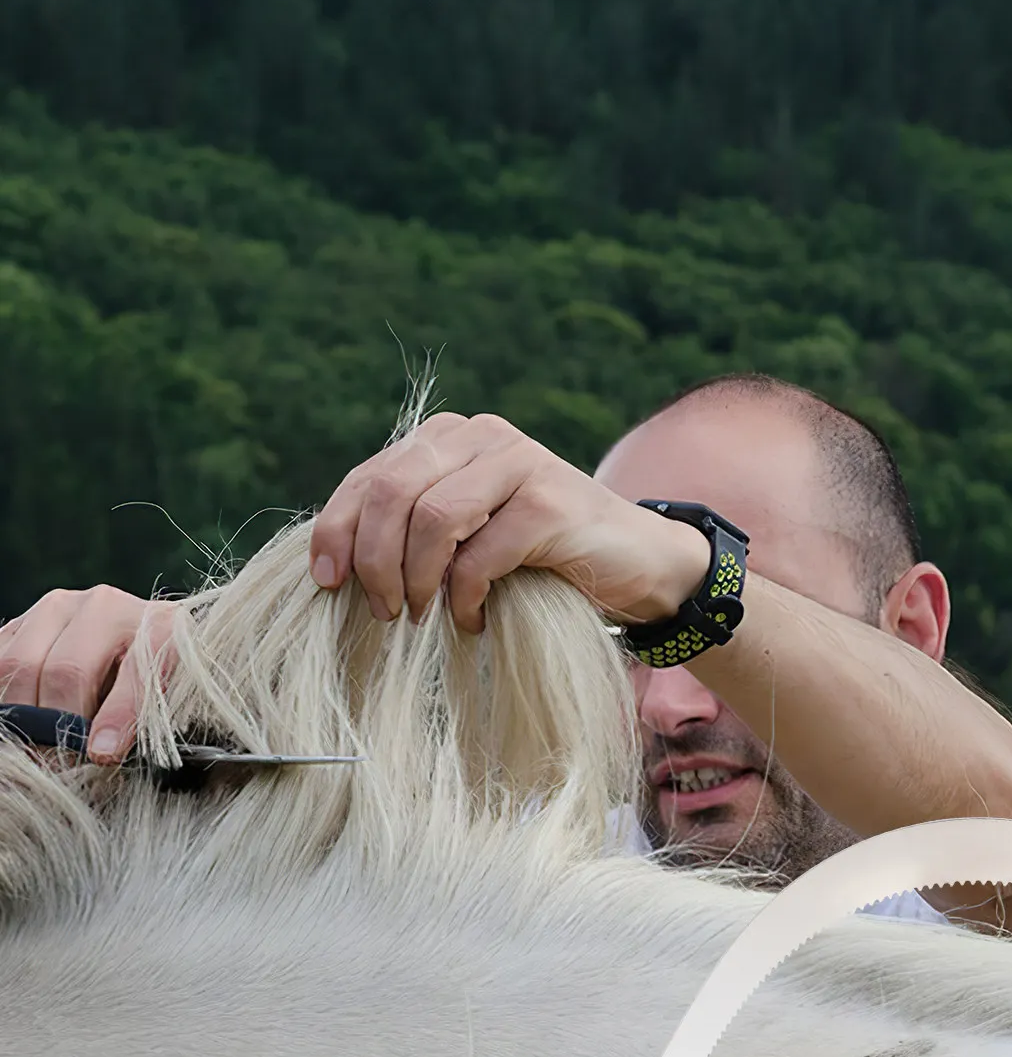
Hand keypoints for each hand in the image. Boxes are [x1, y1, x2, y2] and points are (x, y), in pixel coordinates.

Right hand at [0, 585, 171, 761]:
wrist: (140, 637)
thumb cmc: (161, 677)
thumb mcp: (170, 698)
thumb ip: (141, 718)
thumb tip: (100, 751)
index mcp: (157, 627)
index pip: (134, 674)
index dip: (115, 718)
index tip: (102, 754)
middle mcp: (105, 608)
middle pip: (65, 670)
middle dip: (56, 724)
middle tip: (56, 761)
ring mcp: (59, 609)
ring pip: (19, 662)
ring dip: (20, 712)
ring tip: (33, 746)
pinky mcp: (25, 621)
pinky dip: (3, 694)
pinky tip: (15, 718)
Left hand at [309, 412, 710, 631]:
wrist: (639, 566)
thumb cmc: (543, 558)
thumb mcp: (469, 533)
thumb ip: (416, 526)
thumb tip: (337, 563)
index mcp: (451, 437)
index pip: (370, 475)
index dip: (336, 529)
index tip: (327, 582)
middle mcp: (482, 436)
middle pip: (392, 491)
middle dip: (373, 560)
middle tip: (381, 612)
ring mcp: (520, 464)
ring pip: (431, 519)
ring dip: (414, 580)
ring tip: (420, 617)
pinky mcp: (549, 504)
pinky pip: (479, 554)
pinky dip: (464, 598)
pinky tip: (471, 620)